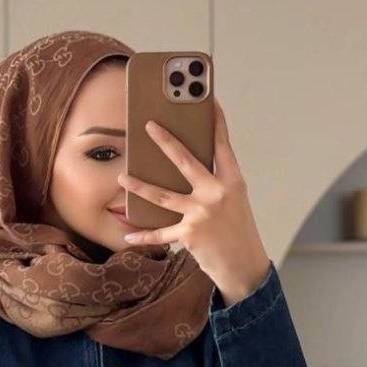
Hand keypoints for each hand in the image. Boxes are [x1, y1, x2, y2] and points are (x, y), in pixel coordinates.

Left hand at [117, 96, 271, 305]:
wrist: (244, 266)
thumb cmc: (238, 231)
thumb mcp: (234, 201)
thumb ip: (216, 182)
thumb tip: (187, 165)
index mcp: (232, 181)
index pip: (222, 144)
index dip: (216, 121)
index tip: (209, 100)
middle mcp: (217, 193)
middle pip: (185, 161)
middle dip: (165, 141)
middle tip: (149, 125)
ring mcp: (202, 214)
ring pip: (162, 195)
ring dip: (139, 186)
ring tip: (122, 177)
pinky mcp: (189, 235)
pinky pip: (160, 234)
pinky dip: (143, 237)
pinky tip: (128, 236)